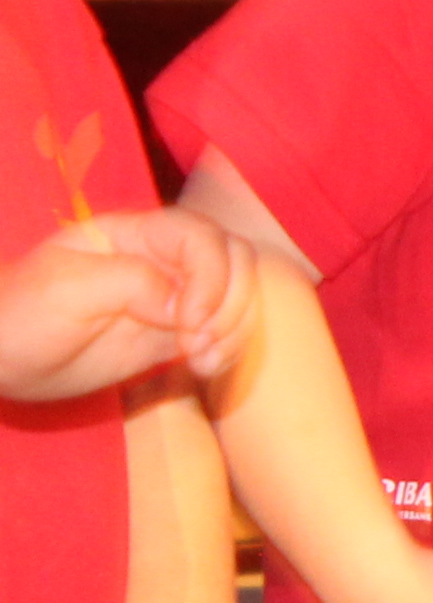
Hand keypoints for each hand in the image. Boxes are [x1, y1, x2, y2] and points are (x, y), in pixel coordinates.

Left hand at [0, 207, 256, 397]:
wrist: (1, 358)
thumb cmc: (22, 315)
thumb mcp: (66, 290)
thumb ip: (131, 284)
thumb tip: (185, 308)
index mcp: (137, 234)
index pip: (201, 236)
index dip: (210, 275)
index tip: (190, 322)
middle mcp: (165, 259)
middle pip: (234, 260)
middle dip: (230, 303)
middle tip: (198, 345)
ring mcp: (175, 297)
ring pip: (239, 295)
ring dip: (236, 329)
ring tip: (204, 361)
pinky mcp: (178, 334)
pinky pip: (225, 332)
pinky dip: (230, 349)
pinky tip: (205, 368)